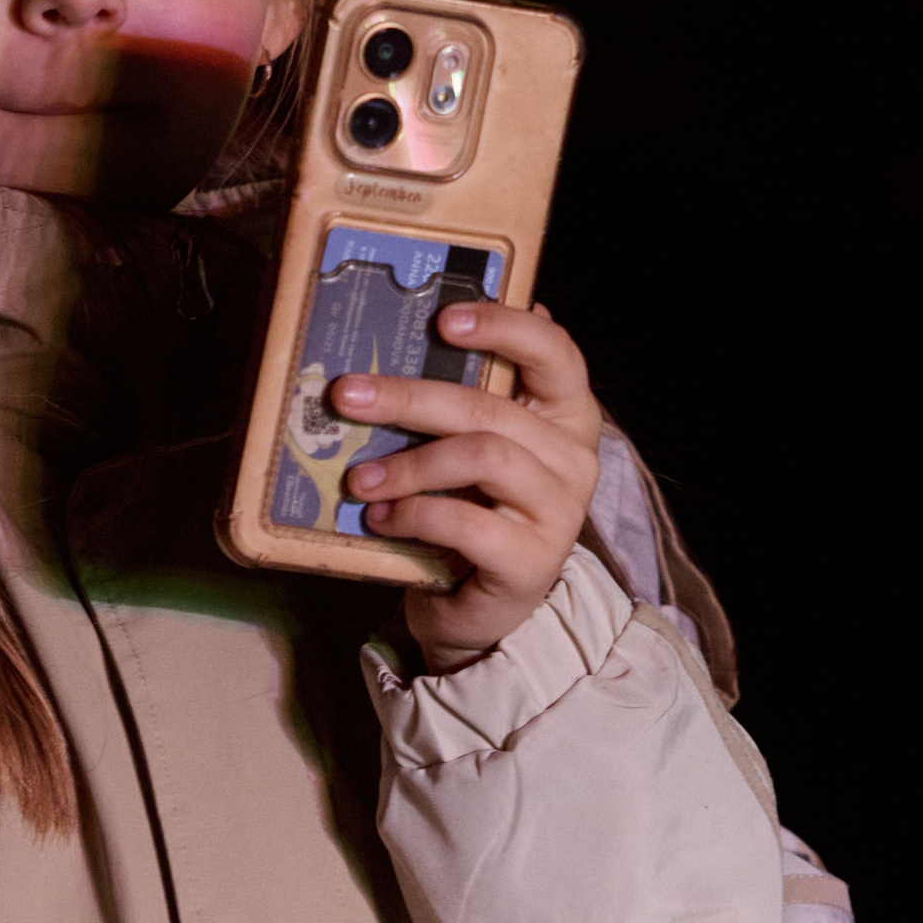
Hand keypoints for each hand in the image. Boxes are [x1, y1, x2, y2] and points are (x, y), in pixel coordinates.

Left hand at [334, 302, 602, 670]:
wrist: (482, 604)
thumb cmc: (476, 508)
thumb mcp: (474, 444)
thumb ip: (469, 393)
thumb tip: (433, 319)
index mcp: (567, 414)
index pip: (554, 351)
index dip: (503, 326)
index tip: (442, 318)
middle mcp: (575, 457)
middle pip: (489, 407)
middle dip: (409, 398)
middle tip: (346, 395)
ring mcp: (560, 511)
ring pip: (481, 456)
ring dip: (408, 465)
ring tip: (359, 479)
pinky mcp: (532, 561)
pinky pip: (466, 521)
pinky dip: (414, 515)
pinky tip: (381, 519)